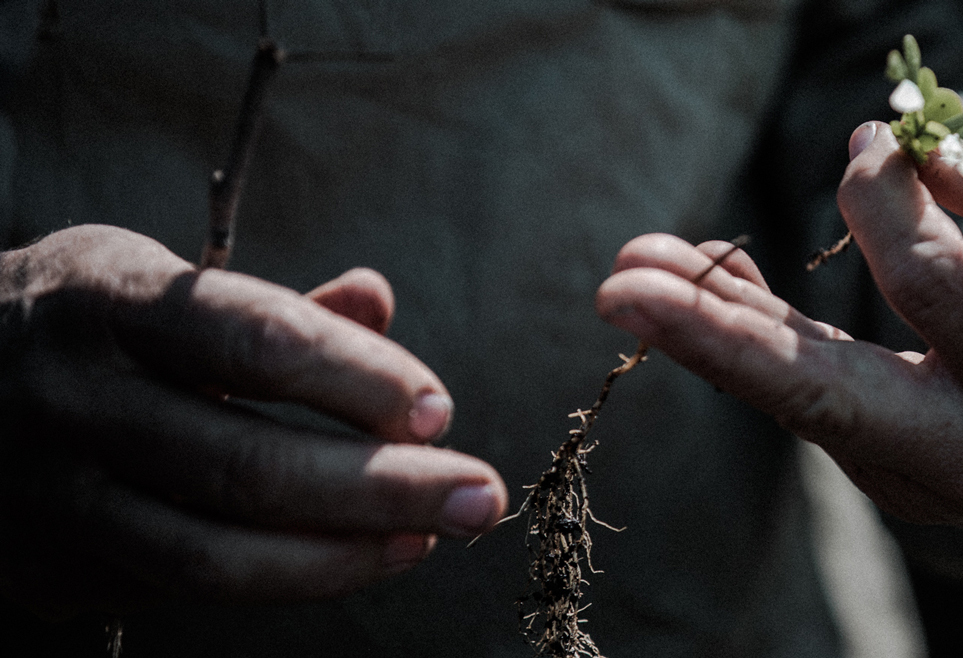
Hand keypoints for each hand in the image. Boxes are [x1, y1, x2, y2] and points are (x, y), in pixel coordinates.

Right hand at [0, 225, 506, 616]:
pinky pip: (180, 589)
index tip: (440, 409)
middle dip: (384, 488)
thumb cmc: (89, 327)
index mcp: (102, 296)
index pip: (252, 339)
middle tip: (482, 496)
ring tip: (431, 537)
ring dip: (342, 556)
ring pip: (211, 553)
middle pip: (244, 463)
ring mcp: (43, 492)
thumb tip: (378, 302)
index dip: (358, 379)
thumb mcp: (161, 284)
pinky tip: (355, 557)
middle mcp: (65, 395)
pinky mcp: (45, 567)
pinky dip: (281, 580)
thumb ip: (274, 308)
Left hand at [596, 122, 962, 539]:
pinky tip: (689, 290)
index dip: (890, 202)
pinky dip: (750, 340)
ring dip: (709, 333)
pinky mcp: (883, 477)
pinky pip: (806, 397)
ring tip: (627, 279)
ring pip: (799, 400)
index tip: (876, 143)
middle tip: (625, 288)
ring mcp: (922, 481)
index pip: (940, 288)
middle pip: (830, 397)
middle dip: (721, 339)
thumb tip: (895, 147)